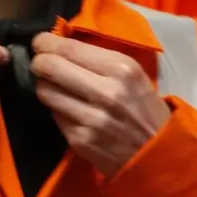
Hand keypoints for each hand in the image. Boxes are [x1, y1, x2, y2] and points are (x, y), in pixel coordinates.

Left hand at [30, 33, 170, 176]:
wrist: (157, 154)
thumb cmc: (145, 109)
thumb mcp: (133, 75)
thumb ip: (99, 59)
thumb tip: (61, 45)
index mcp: (121, 69)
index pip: (69, 49)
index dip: (46, 43)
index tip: (41, 42)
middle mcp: (105, 92)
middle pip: (50, 67)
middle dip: (39, 62)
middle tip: (40, 62)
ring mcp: (90, 119)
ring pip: (45, 92)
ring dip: (45, 86)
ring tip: (54, 86)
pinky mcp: (79, 140)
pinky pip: (54, 115)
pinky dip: (57, 108)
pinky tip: (69, 109)